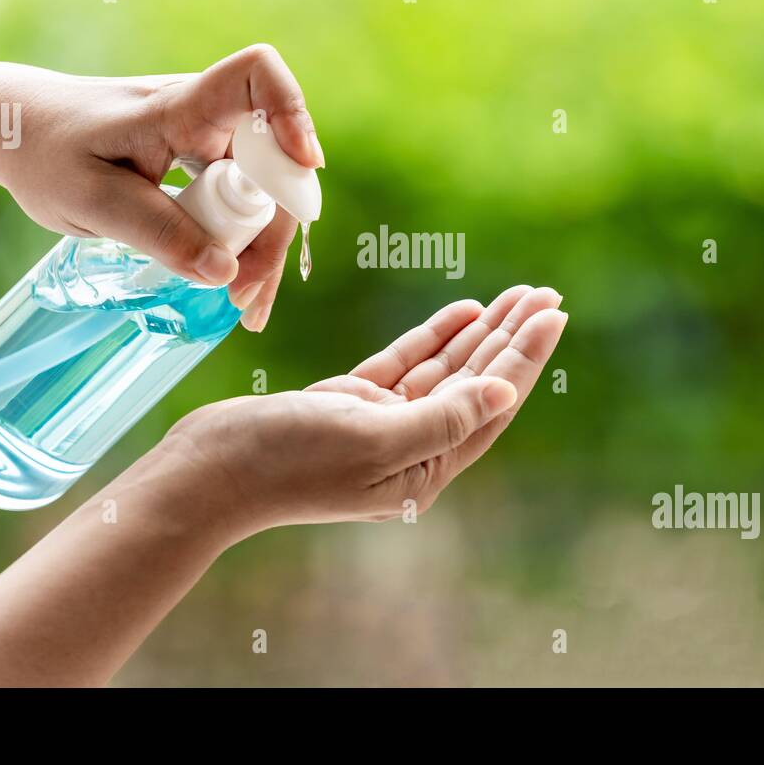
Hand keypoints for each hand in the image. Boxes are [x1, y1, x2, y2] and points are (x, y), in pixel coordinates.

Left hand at [0, 45, 323, 330]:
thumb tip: (225, 272)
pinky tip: (235, 285)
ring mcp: (209, 139)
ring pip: (263, 191)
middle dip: (273, 231)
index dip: (291, 113)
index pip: (255, 76)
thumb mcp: (90, 202)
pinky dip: (243, 245)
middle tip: (243, 295)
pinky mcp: (204, 162)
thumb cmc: (46, 154)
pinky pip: (243, 201)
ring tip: (244, 309)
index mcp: (178, 108)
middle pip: (273, 164)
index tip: (304, 169)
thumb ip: (156, 232)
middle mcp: (206, 115)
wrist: (18, 131)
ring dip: (263, 249)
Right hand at [160, 285, 566, 535]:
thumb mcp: (375, 438)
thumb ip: (444, 418)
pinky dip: (433, 337)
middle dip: (511, 337)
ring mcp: (379, 425)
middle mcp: (410, 449)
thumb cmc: (289, 461)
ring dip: (479, 332)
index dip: (524, 357)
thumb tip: (507, 394)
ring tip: (518, 295)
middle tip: (546, 293)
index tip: (554, 314)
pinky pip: (405, 365)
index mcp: (424, 470)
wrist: (209, 470)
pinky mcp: (349, 404)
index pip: (490, 404)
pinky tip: (464, 310)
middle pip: (475, 383)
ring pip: (444, 369)